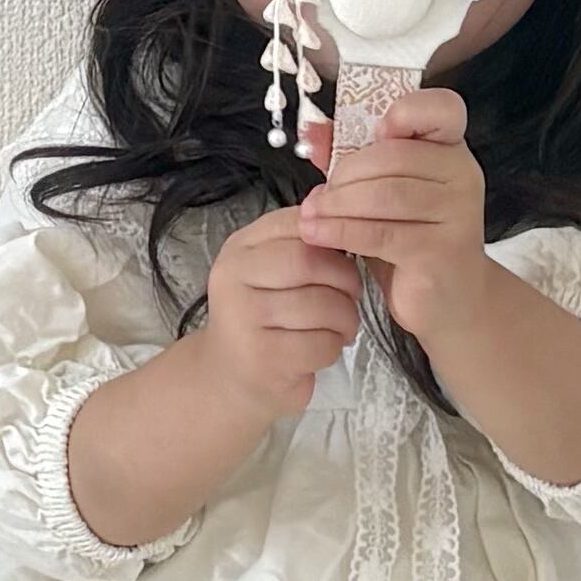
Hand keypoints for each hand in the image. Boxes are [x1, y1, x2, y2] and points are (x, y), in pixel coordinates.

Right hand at [192, 203, 363, 424]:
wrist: (229, 378)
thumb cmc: (263, 317)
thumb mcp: (272, 271)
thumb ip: (302, 242)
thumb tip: (341, 203)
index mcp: (240, 248)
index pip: (299, 223)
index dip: (336, 237)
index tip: (345, 257)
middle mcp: (234, 277)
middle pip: (310, 261)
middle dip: (346, 279)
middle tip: (351, 296)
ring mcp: (245, 319)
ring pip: (323, 305)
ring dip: (346, 319)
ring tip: (339, 327)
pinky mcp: (264, 358)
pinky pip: (322, 344)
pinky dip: (334, 347)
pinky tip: (323, 349)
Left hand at [297, 89, 495, 359]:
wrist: (448, 301)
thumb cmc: (411, 239)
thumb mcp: (381, 192)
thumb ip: (349, 157)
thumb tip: (311, 130)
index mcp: (450, 150)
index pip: (443, 108)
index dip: (406, 111)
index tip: (376, 132)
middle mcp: (462, 175)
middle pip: (393, 156)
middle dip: (344, 173)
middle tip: (318, 194)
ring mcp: (458, 214)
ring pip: (385, 194)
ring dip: (337, 204)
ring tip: (309, 214)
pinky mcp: (442, 252)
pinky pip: (380, 233)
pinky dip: (340, 231)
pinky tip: (316, 234)